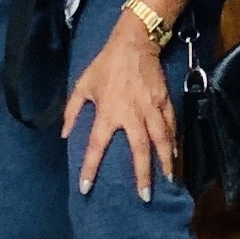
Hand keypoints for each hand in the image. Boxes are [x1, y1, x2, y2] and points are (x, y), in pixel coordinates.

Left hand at [66, 12, 176, 196]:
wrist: (135, 42)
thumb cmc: (105, 65)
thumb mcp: (83, 85)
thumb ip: (72, 111)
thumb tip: (64, 135)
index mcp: (108, 111)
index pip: (96, 146)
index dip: (90, 168)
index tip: (86, 188)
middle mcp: (131, 113)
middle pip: (139, 150)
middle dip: (143, 174)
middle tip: (145, 196)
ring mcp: (151, 107)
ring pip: (162, 140)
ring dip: (165, 162)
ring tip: (168, 181)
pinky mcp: (164, 100)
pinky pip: (171, 125)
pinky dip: (174, 141)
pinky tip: (174, 154)